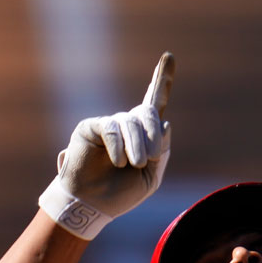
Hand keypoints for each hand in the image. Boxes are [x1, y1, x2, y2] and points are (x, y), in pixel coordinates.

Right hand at [39, 52, 174, 239]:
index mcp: (144, 135)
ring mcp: (109, 124)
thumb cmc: (121, 194)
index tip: (170, 56)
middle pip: (147, 112)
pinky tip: (119, 162)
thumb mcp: (152, 177)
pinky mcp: (91, 127)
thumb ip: (163, 151)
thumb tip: (165, 121)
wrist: (93, 206)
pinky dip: (119, 145)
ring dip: (137, 145)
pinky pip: (112, 127)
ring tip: (134, 165)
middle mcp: (126, 124)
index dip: (163, 79)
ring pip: (131, 122)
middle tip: (149, 159)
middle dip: (153, 134)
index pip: (155, 101)